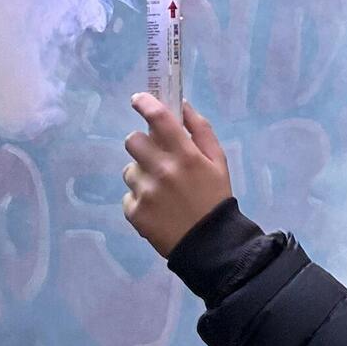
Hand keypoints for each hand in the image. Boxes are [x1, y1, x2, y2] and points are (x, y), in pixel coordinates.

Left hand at [122, 96, 232, 258]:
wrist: (210, 245)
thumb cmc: (215, 198)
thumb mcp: (218, 161)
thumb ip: (201, 130)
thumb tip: (182, 105)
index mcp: (185, 154)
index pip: (158, 118)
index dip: (144, 103)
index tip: (138, 100)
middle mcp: (162, 170)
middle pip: (132, 140)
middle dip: (142, 144)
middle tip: (154, 156)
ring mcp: (146, 192)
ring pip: (129, 170)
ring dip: (142, 175)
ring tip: (160, 191)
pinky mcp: (135, 212)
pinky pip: (128, 195)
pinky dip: (140, 199)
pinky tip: (156, 209)